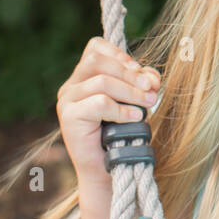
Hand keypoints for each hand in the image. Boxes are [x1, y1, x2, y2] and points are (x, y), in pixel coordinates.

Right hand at [56, 37, 161, 192]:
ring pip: (101, 81)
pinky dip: (122, 109)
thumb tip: (152, 77)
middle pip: (98, 61)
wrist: (108, 170)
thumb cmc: (122, 134)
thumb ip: (142, 83)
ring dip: (131, 92)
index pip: (95, 47)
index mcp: (83, 77)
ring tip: (148, 105)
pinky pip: (100, 103)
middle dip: (130, 73)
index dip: (120, 54)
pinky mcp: (69, 117)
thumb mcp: (135, 101)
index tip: (141, 71)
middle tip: (151, 89)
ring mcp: (67, 101)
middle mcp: (71, 86)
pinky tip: (134, 118)